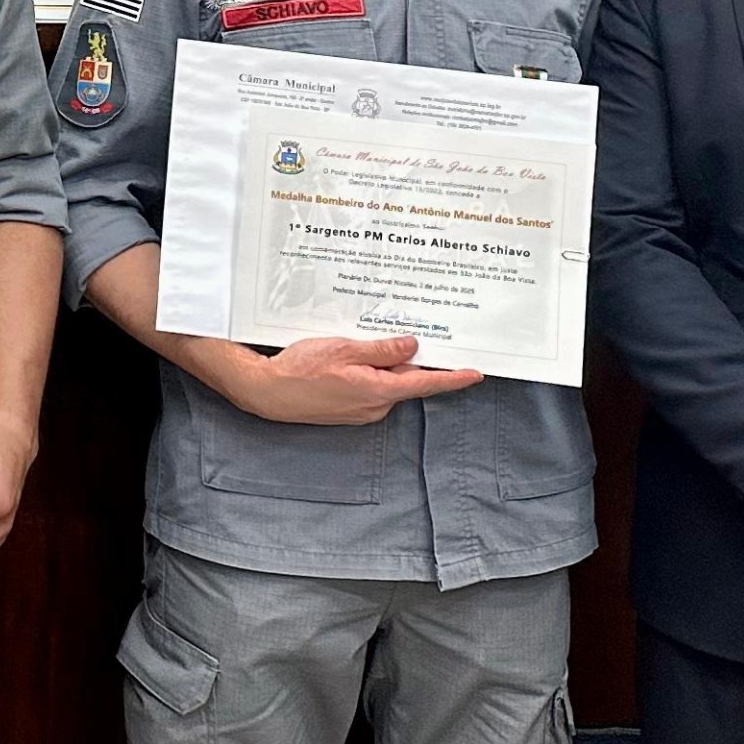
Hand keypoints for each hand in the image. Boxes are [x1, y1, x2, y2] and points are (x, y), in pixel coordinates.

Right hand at [215, 335, 485, 426]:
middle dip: (408, 359)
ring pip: (386, 383)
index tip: (475, 373)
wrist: (268, 392)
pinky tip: (351, 359)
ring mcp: (362, 410)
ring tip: (361, 343)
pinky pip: (371, 388)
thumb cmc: (301, 369)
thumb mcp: (343, 349)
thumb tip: (413, 346)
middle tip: (409, 333)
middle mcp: (376, 406)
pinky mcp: (350, 409)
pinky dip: (369, 373)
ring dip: (383, 364)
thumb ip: (381, 349)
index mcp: (378, 390)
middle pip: (406, 379)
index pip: (426, 383)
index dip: (453, 378)